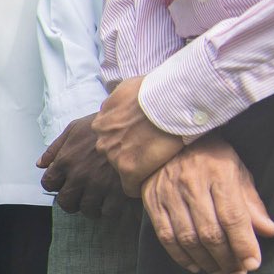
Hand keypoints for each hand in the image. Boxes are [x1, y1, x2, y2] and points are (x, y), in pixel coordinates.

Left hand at [37, 113, 125, 217]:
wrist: (137, 123)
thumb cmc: (104, 124)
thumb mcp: (75, 129)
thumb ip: (55, 148)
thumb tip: (40, 164)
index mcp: (65, 160)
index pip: (48, 184)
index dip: (54, 185)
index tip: (62, 184)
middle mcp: (79, 176)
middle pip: (66, 202)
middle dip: (70, 201)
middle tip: (79, 196)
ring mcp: (99, 185)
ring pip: (86, 209)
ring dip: (90, 206)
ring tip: (97, 199)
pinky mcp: (119, 191)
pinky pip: (108, 211)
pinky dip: (109, 209)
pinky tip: (112, 200)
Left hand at [94, 77, 184, 193]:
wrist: (172, 100)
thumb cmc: (157, 88)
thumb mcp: (130, 87)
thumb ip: (121, 99)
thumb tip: (126, 99)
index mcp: (101, 122)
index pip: (109, 138)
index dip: (126, 140)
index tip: (139, 140)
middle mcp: (102, 139)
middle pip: (112, 154)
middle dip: (128, 153)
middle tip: (150, 151)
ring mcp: (113, 155)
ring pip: (121, 169)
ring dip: (136, 168)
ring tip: (155, 164)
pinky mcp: (128, 169)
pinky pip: (129, 186)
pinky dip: (140, 185)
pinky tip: (151, 182)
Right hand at [141, 136, 273, 273]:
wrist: (168, 139)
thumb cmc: (211, 156)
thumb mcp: (237, 172)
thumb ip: (251, 203)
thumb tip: (269, 231)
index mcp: (219, 174)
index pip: (232, 217)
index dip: (243, 244)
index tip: (253, 263)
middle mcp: (191, 185)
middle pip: (209, 232)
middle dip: (226, 258)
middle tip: (238, 273)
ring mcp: (168, 194)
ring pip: (187, 238)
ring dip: (205, 261)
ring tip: (220, 272)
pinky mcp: (152, 202)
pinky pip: (165, 236)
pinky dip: (180, 256)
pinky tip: (195, 265)